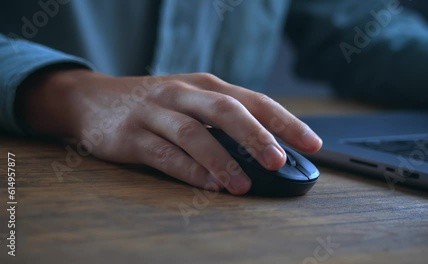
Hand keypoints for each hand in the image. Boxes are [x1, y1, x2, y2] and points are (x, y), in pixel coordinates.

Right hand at [16, 68, 322, 194]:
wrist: (91, 99)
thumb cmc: (154, 104)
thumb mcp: (190, 101)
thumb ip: (223, 121)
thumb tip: (268, 150)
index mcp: (205, 85)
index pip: (253, 100)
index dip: (285, 121)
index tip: (312, 143)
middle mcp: (182, 94)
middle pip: (226, 110)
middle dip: (256, 136)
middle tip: (278, 162)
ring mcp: (155, 113)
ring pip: (195, 133)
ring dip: (222, 160)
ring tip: (243, 184)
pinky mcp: (131, 135)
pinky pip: (164, 154)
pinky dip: (189, 171)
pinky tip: (208, 186)